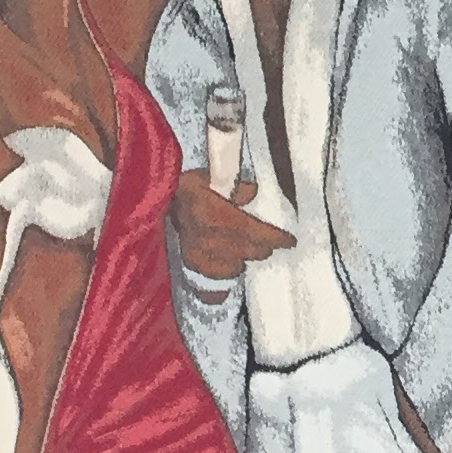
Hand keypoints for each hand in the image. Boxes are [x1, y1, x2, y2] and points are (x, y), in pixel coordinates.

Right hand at [170, 170, 292, 283]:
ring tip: (248, 249)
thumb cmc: (190, 186)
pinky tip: (232, 264)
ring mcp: (197, 254)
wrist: (162, 199)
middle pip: (248, 251)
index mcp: (213, 214)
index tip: (290, 241)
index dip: (274, 238)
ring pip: (236, 266)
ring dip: (245, 258)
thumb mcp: (211, 177)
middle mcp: (206, 238)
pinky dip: (228, 271)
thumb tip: (252, 192)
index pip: (252, 230)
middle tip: (270, 243)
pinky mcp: (192, 262)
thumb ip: (235, 185)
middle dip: (263, 247)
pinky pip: (217, 276)